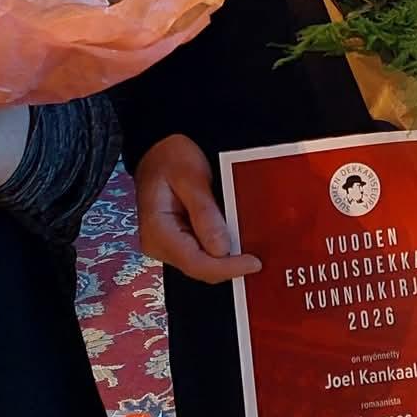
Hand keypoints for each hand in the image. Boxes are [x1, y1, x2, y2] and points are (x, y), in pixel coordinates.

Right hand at [133, 133, 259, 283]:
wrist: (159, 148)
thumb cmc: (172, 157)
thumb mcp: (191, 177)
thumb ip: (205, 212)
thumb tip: (221, 248)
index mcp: (157, 231)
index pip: (194, 262)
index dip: (226, 267)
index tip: (253, 263)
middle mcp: (159, 244)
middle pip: (199, 268)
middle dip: (229, 265)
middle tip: (258, 258)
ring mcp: (167, 245)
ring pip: (202, 264)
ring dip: (226, 260)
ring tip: (252, 252)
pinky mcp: (177, 241)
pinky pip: (201, 253)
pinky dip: (220, 250)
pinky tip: (237, 244)